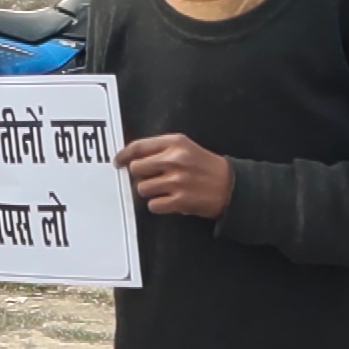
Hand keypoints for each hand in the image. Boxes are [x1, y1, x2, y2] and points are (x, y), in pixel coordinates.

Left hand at [114, 134, 233, 219]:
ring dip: (150, 191)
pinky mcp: (180, 200)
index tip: (118, 162)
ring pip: (142, 188)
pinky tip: (169, 200)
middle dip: (139, 175)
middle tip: (150, 178)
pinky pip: (153, 205)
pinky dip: (158, 205)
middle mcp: (175, 159)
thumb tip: (129, 157)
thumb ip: (159, 149)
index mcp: (175, 142)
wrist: (230, 185)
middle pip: (136, 169)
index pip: (139, 146)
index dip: (124, 155)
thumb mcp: (185, 147)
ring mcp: (177, 181)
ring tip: (164, 190)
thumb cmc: (204, 166)